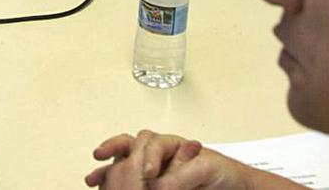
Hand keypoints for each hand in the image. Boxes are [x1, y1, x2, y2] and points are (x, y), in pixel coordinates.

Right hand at [85, 129, 252, 189]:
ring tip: (93, 177)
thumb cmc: (225, 175)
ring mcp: (152, 171)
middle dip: (114, 151)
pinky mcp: (150, 185)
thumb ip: (185, 172)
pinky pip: (124, 180)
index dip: (148, 156)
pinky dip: (110, 181)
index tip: (149, 173)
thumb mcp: (209, 168)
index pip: (152, 144)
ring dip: (106, 168)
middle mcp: (159, 156)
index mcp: (172, 145)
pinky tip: (100, 186)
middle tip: (105, 158)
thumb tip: (161, 183)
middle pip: (130, 145)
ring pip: (122, 162)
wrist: (235, 189)